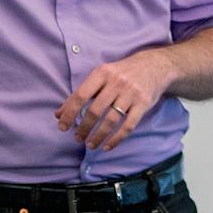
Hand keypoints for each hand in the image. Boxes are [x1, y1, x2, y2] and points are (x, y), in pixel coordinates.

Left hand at [57, 49, 173, 150]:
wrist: (154, 66)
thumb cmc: (121, 73)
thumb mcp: (100, 76)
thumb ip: (80, 94)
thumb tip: (58, 114)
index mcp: (102, 73)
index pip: (80, 96)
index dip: (69, 113)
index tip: (62, 126)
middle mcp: (116, 83)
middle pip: (95, 110)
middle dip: (83, 128)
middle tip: (76, 138)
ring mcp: (131, 94)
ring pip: (111, 120)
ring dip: (98, 136)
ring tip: (90, 144)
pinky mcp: (143, 104)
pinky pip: (128, 126)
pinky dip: (116, 139)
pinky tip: (107, 146)